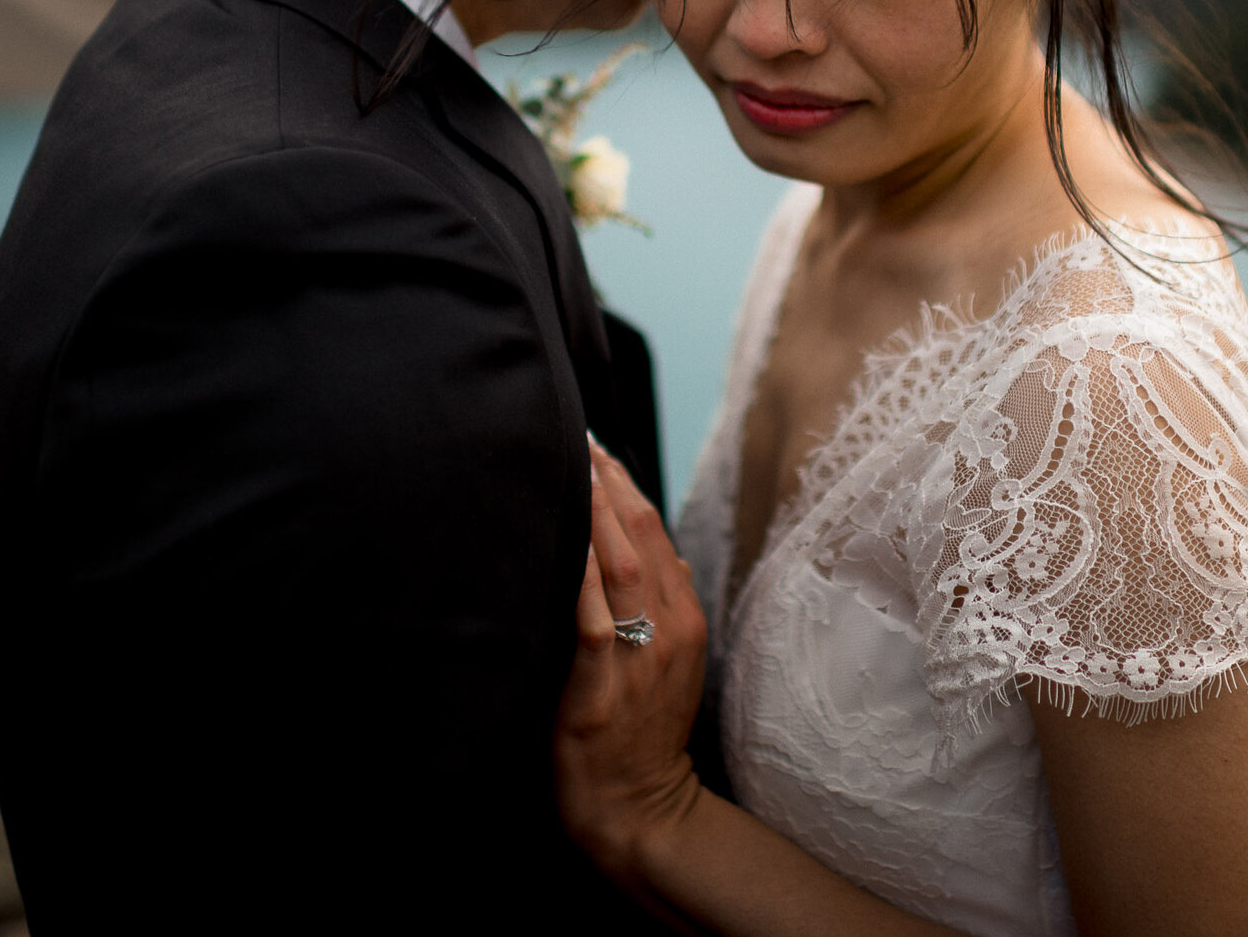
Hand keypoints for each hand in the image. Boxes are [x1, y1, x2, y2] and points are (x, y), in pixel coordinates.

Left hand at [556, 440, 708, 887]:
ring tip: (569, 469)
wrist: (642, 811)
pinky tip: (562, 545)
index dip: (625, 482)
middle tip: (573, 436)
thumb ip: (663, 606)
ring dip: (594, 514)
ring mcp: (639, 662)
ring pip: (622, 568)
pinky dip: (581, 581)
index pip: (656, 531)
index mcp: (685, 618)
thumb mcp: (669, 663)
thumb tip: (662, 555)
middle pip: (640, 536)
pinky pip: (594, 626)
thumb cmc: (644, 734)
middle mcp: (670, 631)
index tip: (594, 443)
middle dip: (607, 481)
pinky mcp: (601, 695)